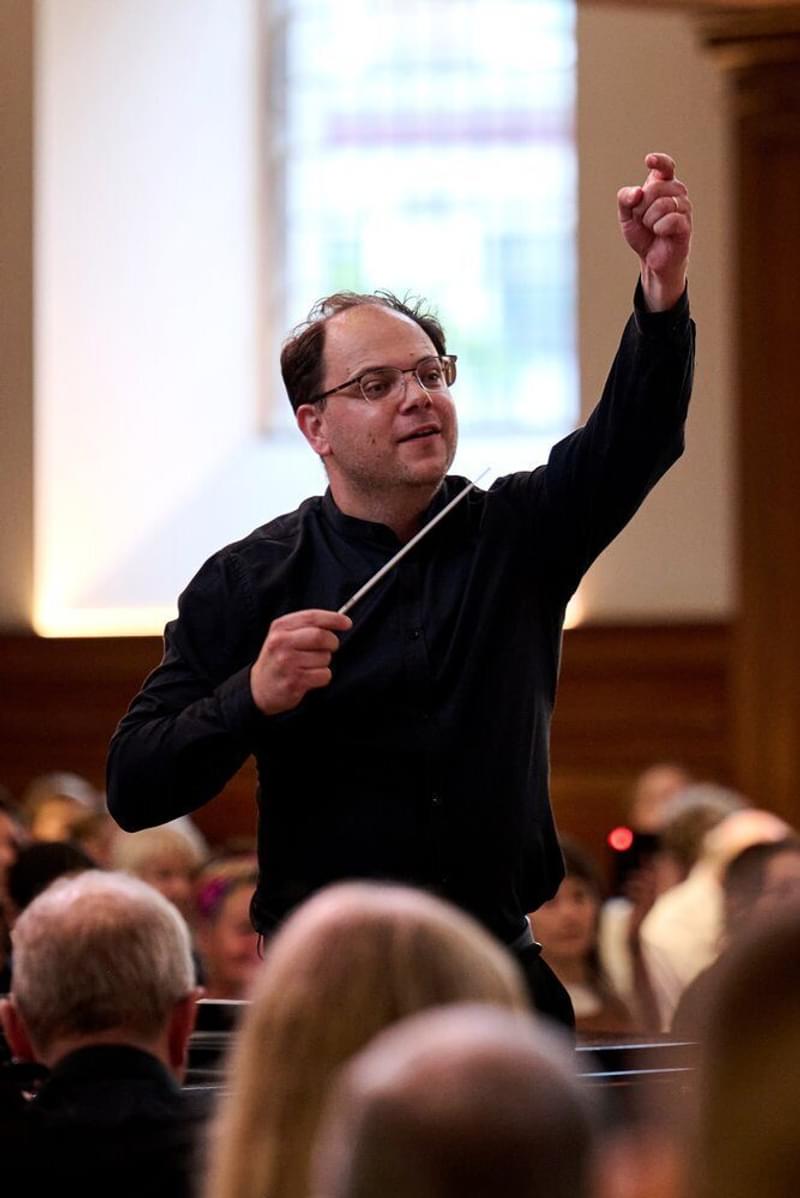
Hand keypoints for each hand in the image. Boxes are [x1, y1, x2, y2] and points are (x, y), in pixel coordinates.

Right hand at [250, 609, 351, 714]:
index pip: (312, 617)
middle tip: (330, 647)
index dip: (333, 619)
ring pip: (325, 657)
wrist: (259, 689)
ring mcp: (286, 663)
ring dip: (324, 662)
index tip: (346, 623)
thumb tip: (339, 620)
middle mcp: (281, 643)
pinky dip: (323, 677)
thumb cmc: (278, 659)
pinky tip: (309, 677)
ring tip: (309, 666)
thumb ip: (306, 626)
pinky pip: (324, 675)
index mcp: (280, 627)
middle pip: (321, 636)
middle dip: (332, 642)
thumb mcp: (283, 636)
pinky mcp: (294, 681)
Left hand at [617, 151, 691, 311]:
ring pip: (662, 204)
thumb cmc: (642, 232)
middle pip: (654, 188)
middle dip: (641, 207)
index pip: (665, 167)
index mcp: (663, 185)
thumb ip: (625, 198)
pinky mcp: (686, 225)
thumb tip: (637, 192)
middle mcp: (677, 192)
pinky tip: (660, 233)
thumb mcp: (626, 214)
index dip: (659, 162)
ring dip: (649, 219)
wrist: (651, 258)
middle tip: (643, 220)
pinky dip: (659, 228)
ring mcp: (684, 208)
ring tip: (652, 228)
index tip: (649, 161)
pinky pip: (670, 219)